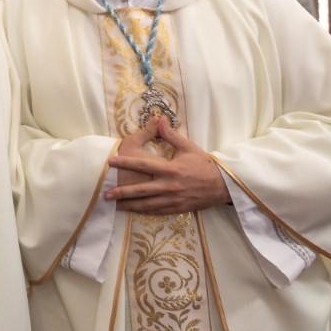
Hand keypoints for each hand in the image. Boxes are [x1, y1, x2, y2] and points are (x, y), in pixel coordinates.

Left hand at [106, 118, 230, 214]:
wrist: (223, 186)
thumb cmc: (204, 165)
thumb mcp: (188, 147)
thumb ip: (170, 135)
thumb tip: (158, 119)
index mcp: (171, 169)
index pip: (143, 165)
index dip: (125, 163)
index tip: (110, 162)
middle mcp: (170, 186)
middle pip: (141, 190)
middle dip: (122, 192)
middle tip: (106, 193)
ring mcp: (173, 200)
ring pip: (147, 204)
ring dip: (130, 205)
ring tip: (115, 205)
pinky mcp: (178, 209)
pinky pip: (158, 211)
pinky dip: (144, 211)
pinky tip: (134, 211)